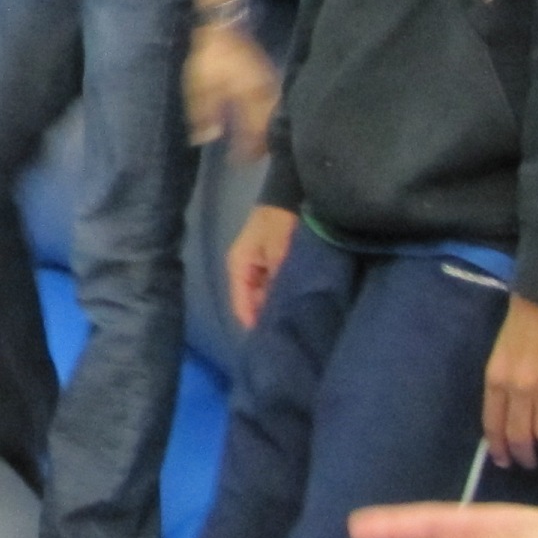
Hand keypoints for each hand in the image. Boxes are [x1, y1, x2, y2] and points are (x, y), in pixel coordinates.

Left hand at [183, 24, 279, 156]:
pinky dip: (271, 118)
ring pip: (276, 117)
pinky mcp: (270, 77)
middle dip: (262, 146)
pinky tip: (264, 123)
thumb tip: (206, 139)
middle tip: (250, 159)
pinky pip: (276, 105)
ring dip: (268, 133)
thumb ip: (203, 114)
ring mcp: (270, 84)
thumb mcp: (198, 87)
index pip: (253, 133)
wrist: (223, 26)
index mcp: (248, 98)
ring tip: (259, 146)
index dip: (246, 151)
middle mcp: (265, 93)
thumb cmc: (209, 58)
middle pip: (270, 128)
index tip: (237, 162)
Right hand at [226, 204, 295, 331]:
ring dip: (279, 306)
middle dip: (270, 317)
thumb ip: (276, 283)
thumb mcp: (279, 253)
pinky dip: (284, 294)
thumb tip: (279, 313)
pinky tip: (299, 303)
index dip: (257, 326)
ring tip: (298, 322)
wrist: (292, 192)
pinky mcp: (272, 262)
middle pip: (253, 303)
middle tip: (292, 336)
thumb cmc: (281, 221)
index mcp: (238, 266)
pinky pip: (274, 286)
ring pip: (265, 295)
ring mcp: (258, 265)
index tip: (275, 345)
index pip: (241, 306)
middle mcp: (244, 269)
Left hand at [483, 296, 537, 469]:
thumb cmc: (526, 318)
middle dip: (525, 454)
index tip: (505, 461)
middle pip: (521, 434)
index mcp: (497, 377)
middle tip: (531, 463)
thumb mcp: (502, 351)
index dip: (499, 447)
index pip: (494, 424)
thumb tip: (508, 414)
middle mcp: (520, 386)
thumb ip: (503, 381)